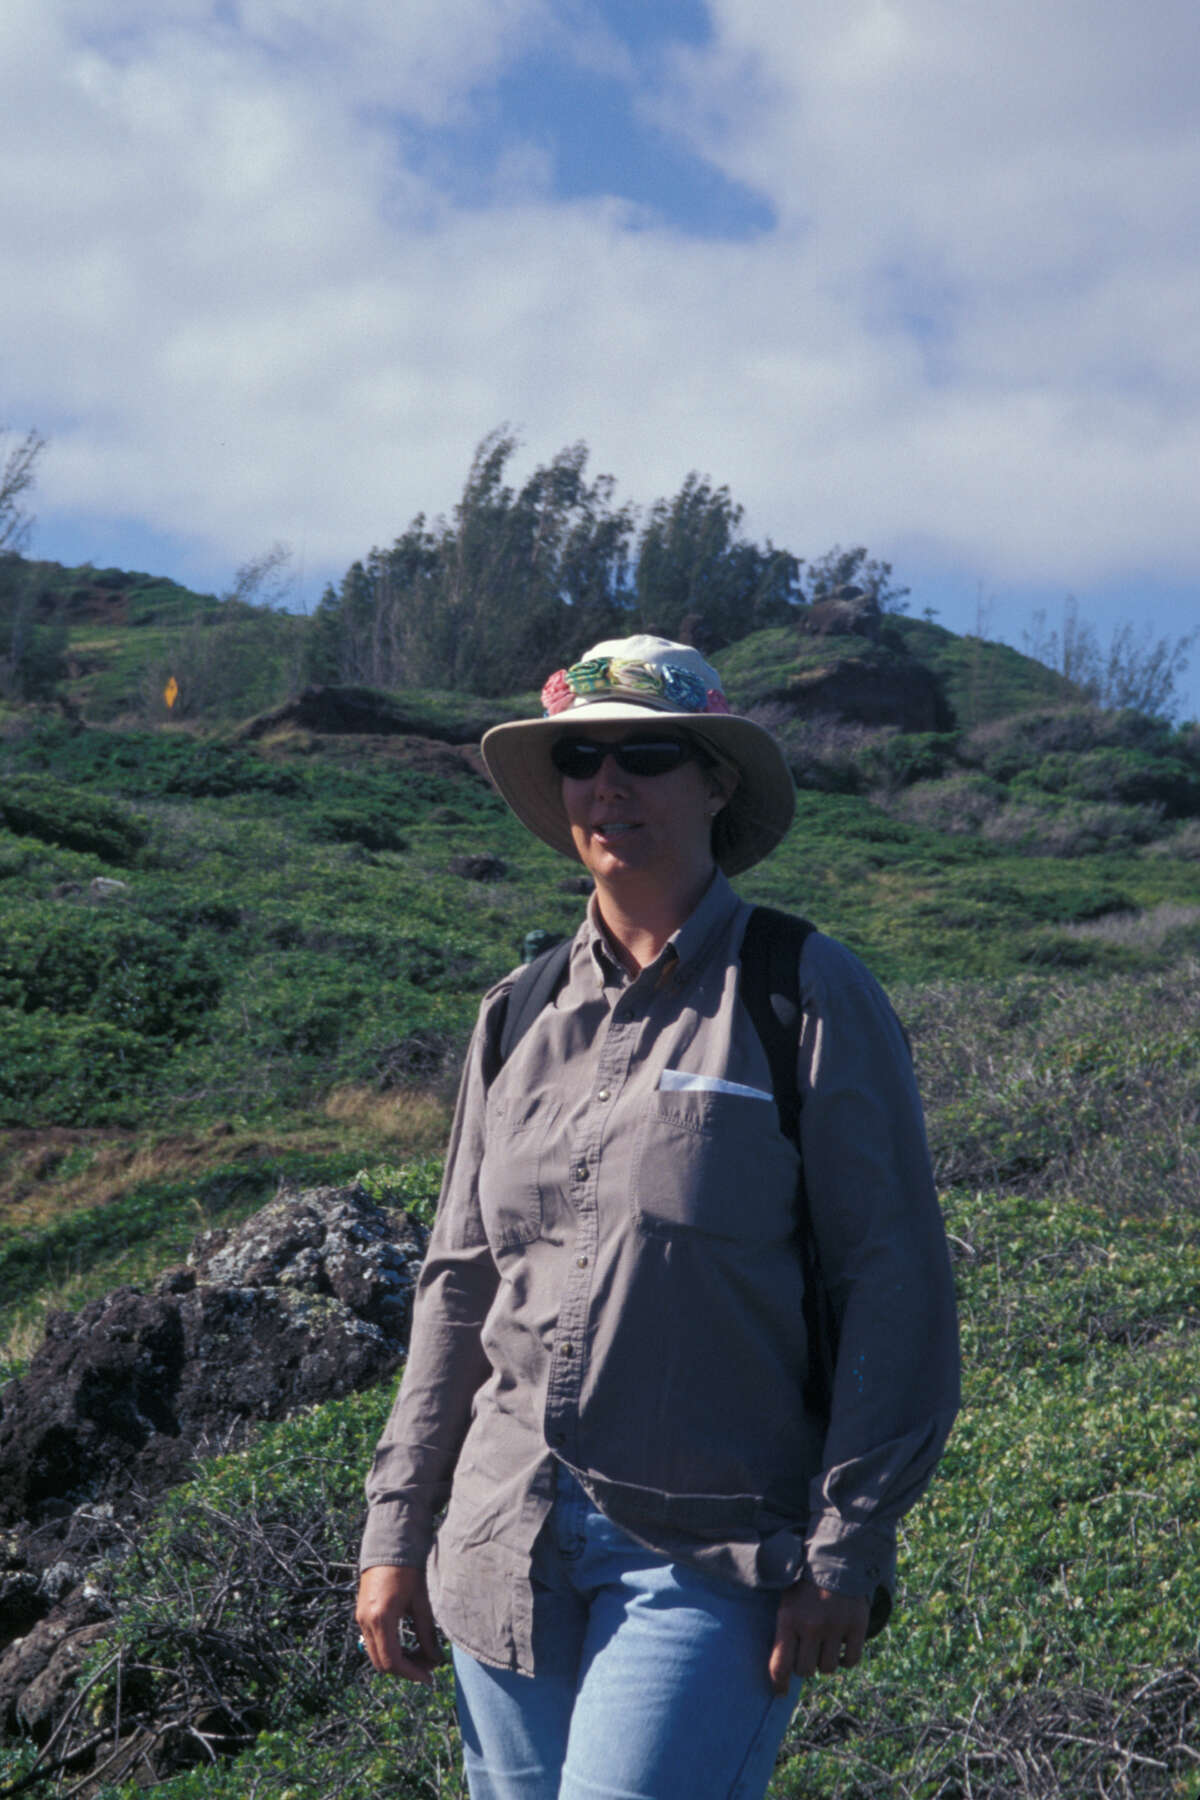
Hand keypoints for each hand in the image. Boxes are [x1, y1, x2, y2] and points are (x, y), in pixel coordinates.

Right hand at [356, 1564, 442, 1685]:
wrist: (390, 1544)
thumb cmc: (409, 1569)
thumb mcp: (422, 1601)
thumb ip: (427, 1633)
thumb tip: (436, 1659)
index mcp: (381, 1617)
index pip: (392, 1660)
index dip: (411, 1673)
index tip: (429, 1677)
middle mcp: (366, 1621)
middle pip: (381, 1662)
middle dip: (405, 1669)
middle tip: (428, 1669)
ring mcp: (361, 1618)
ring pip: (376, 1654)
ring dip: (398, 1661)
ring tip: (422, 1657)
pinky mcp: (362, 1614)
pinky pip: (373, 1642)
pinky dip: (390, 1649)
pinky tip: (409, 1646)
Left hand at [768, 1576, 869, 1692]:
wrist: (835, 1560)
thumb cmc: (805, 1586)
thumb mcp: (786, 1603)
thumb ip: (783, 1634)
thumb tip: (781, 1673)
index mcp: (788, 1619)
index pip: (780, 1665)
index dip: (779, 1684)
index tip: (780, 1692)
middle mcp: (811, 1626)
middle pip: (805, 1670)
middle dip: (805, 1666)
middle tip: (807, 1653)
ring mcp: (835, 1626)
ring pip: (828, 1668)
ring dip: (825, 1662)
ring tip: (824, 1645)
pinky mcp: (856, 1626)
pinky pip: (851, 1660)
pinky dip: (846, 1659)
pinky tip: (842, 1648)